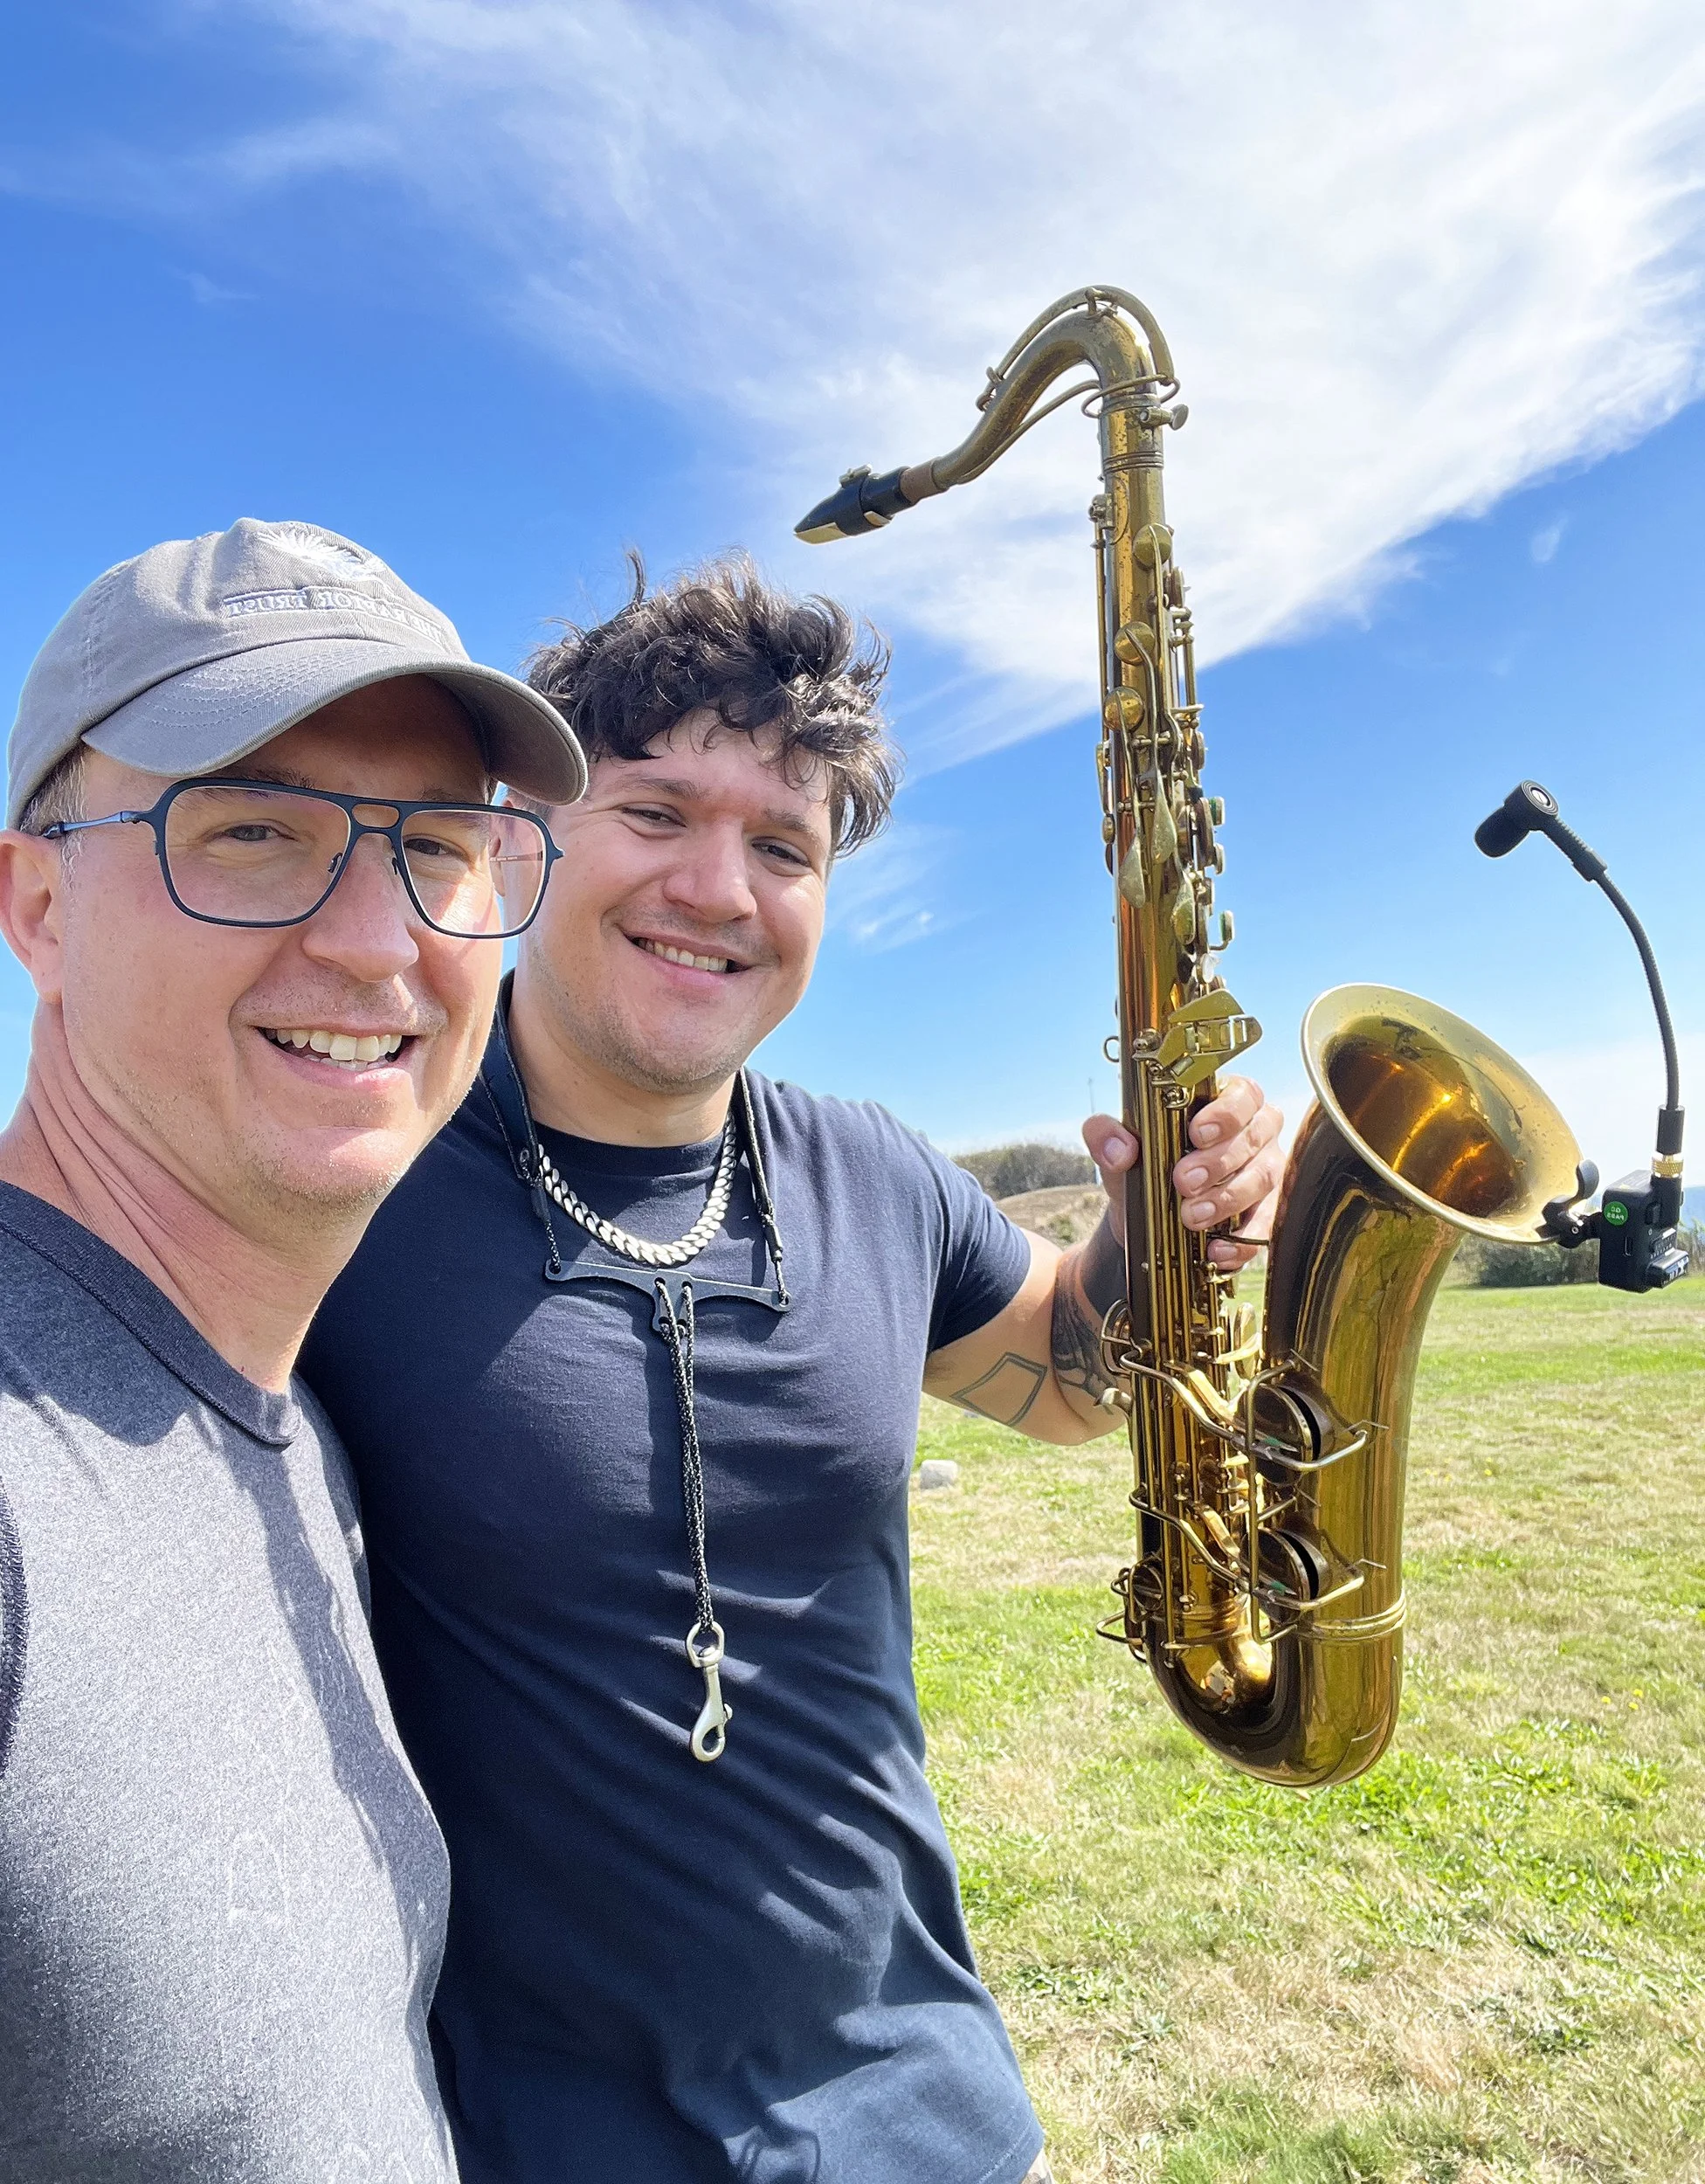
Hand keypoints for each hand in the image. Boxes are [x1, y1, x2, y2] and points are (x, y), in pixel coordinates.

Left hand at [1082, 1075, 1284, 1271]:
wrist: (1145, 1218)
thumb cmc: (1143, 1166)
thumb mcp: (1118, 1148)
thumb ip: (1106, 1134)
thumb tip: (1118, 1148)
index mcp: (1224, 1104)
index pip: (1243, 1094)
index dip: (1227, 1112)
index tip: (1197, 1133)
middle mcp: (1254, 1134)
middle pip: (1254, 1137)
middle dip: (1218, 1161)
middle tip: (1184, 1181)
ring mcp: (1263, 1172)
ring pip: (1263, 1178)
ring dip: (1227, 1199)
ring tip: (1192, 1216)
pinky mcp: (1264, 1213)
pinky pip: (1264, 1226)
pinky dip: (1241, 1241)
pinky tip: (1216, 1248)